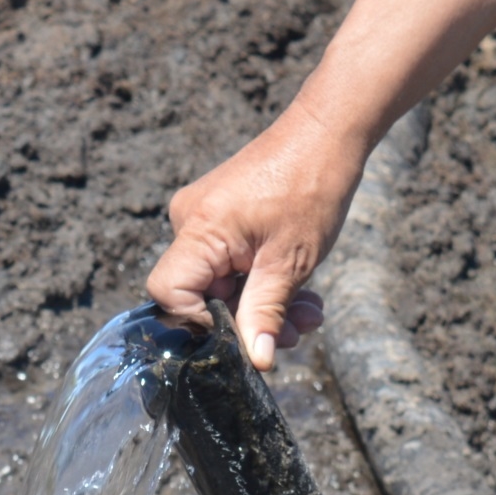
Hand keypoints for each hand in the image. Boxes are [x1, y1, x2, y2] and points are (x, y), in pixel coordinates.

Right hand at [147, 109, 353, 372]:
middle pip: (200, 295)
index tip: (242, 333)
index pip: (167, 294)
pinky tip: (299, 290)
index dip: (199, 324)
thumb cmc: (311, 186)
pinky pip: (230, 264)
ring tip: (308, 312)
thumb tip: (255, 362)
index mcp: (199, 229)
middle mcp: (190, 222)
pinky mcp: (221, 217)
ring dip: (263, 305)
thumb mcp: (291, 262)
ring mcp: (204, 218)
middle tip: (296, 332)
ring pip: (221, 284)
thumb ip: (265, 314)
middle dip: (249, 320)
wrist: (328, 132)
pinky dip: (262, 281)